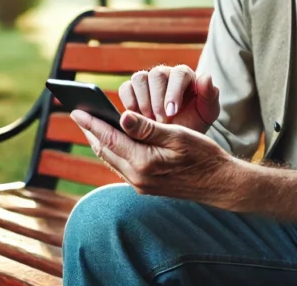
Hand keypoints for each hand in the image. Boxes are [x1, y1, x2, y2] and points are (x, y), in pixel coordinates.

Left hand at [71, 109, 237, 205]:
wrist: (220, 183)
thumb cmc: (203, 155)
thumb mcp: (178, 135)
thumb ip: (147, 128)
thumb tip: (121, 117)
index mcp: (144, 162)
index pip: (110, 139)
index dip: (92, 123)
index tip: (76, 110)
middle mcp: (138, 178)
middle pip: (105, 151)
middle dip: (91, 132)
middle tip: (78, 114)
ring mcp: (141, 185)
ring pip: (112, 160)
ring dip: (100, 142)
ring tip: (91, 125)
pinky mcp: (146, 187)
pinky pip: (121, 166)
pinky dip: (114, 151)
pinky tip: (113, 141)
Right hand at [118, 65, 219, 132]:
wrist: (178, 137)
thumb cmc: (194, 121)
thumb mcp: (207, 112)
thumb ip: (210, 95)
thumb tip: (205, 78)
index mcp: (184, 75)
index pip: (178, 74)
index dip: (174, 92)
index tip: (172, 112)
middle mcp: (165, 74)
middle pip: (156, 75)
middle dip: (157, 100)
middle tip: (161, 121)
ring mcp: (147, 80)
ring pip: (139, 78)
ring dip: (142, 101)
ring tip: (148, 121)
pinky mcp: (132, 90)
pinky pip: (126, 88)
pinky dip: (129, 101)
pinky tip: (135, 118)